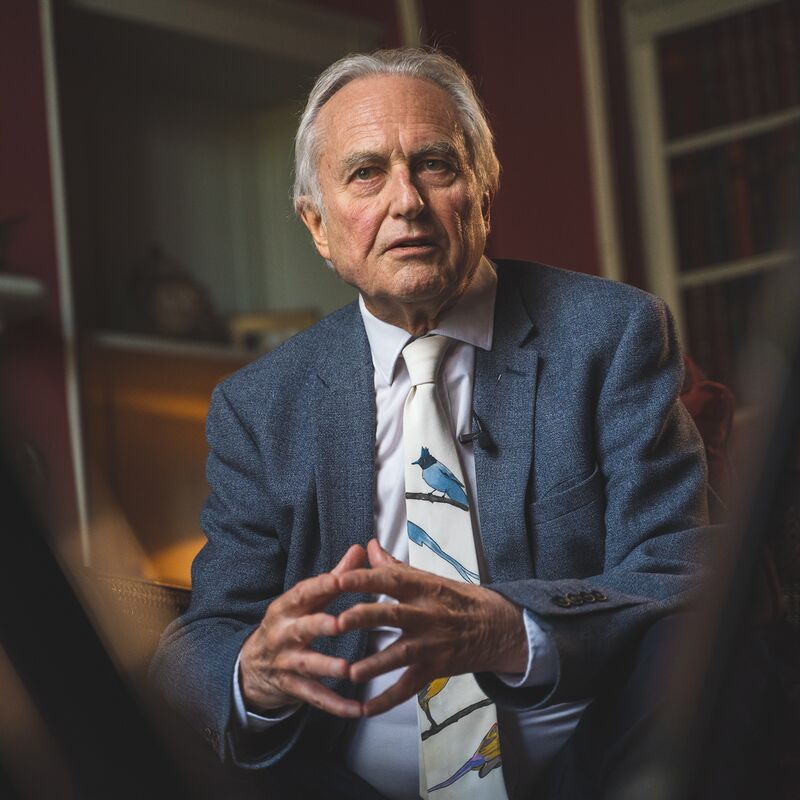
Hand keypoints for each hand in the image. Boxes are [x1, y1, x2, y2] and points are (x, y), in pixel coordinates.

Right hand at [239, 544, 365, 717]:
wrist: (250, 667)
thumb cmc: (288, 624)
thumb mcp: (304, 600)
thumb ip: (334, 576)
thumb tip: (361, 548)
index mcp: (287, 607)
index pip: (304, 592)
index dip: (322, 585)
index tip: (341, 578)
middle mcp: (283, 633)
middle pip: (302, 627)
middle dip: (320, 625)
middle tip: (341, 624)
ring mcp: (286, 662)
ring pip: (307, 664)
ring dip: (327, 667)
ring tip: (347, 669)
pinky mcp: (291, 687)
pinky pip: (314, 697)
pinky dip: (335, 705)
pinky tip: (357, 709)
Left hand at [336, 539, 526, 716]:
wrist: (497, 627)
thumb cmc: (457, 599)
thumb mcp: (429, 578)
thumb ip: (394, 566)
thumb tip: (369, 545)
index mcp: (422, 588)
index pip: (389, 580)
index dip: (364, 579)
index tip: (337, 579)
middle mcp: (426, 615)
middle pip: (393, 615)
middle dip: (365, 618)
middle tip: (338, 622)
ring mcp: (430, 644)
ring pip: (400, 655)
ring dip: (375, 665)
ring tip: (350, 672)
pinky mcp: (434, 669)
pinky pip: (408, 687)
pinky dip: (388, 700)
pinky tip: (365, 710)